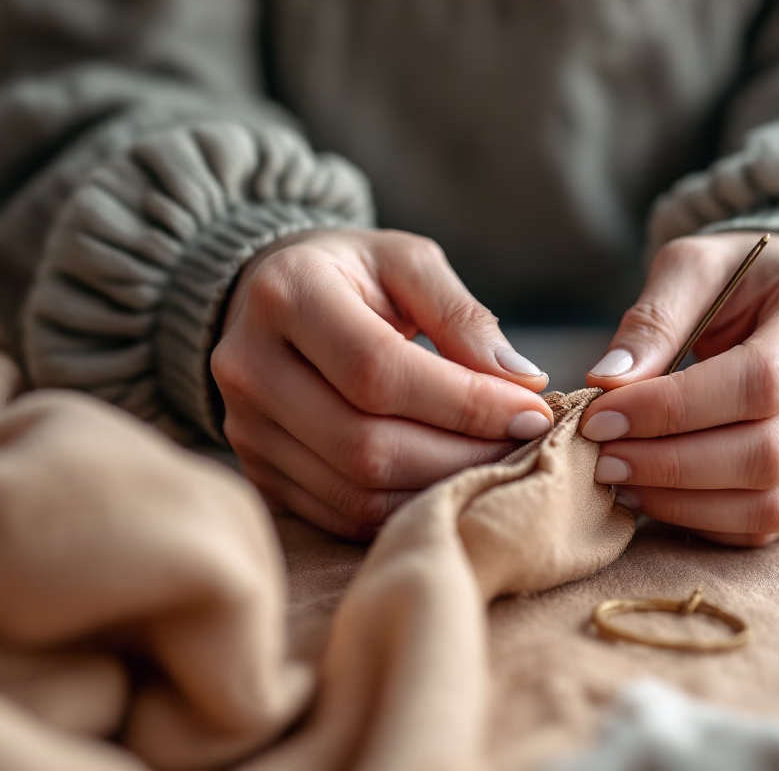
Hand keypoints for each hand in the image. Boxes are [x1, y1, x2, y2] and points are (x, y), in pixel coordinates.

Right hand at [212, 229, 552, 539]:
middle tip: (524, 442)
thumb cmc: (354, 274)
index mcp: (286, 294)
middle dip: (462, 453)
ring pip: (357, 492)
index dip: (464, 401)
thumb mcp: (408, 263)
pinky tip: (450, 480)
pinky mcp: (261, 472)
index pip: (378, 371)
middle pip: (365, 444)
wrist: (272, 299)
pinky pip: (343, 515)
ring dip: (442, 487)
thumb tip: (522, 382)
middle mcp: (249, 366)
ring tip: (496, 460)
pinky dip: (408, 508)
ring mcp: (246, 429)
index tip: (532, 409)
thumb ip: (463, 316)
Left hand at [581, 232, 778, 546]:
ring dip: (682, 502)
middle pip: (768, 453)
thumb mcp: (696, 266)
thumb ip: (654, 319)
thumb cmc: (743, 277)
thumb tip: (609, 382)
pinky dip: (702, 520)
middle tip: (601, 457)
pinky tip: (652, 495)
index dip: (674, 408)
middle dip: (671, 464)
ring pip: (772, 504)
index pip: (761, 380)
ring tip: (620, 479)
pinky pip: (768, 526)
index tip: (602, 414)